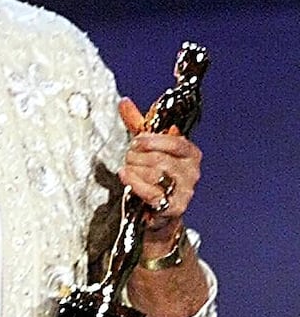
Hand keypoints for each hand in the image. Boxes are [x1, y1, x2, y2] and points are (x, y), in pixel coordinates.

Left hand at [118, 97, 201, 236]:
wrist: (154, 214)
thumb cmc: (152, 178)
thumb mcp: (147, 149)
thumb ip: (138, 125)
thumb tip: (124, 102)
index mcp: (190, 154)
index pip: (175, 142)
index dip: (152, 140)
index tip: (136, 141)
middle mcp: (192, 172)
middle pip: (159, 158)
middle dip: (137, 157)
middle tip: (129, 159)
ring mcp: (185, 191)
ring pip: (154, 174)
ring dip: (134, 170)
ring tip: (128, 171)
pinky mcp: (174, 208)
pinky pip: (151, 192)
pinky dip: (135, 183)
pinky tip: (126, 177)